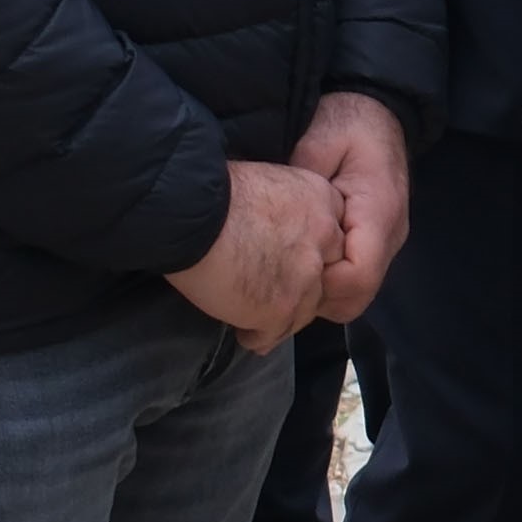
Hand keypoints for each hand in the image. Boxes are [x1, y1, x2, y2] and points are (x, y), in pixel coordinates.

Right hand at [170, 158, 342, 351]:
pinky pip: (275, 333)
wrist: (188, 215)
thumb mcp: (269, 185)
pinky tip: (245, 333)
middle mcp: (325, 239)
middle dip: (301, 288)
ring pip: (305, 311)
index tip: (286, 262)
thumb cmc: (214, 193)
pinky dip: (259, 336)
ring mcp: (307, 277)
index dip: (310, 255)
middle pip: (325, 277)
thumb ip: (288, 211)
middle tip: (274, 292)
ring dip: (281, 315)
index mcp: (324, 201)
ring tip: (255, 317)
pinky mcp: (282, 307)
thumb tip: (276, 229)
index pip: (333, 240)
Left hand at [291, 91, 410, 325]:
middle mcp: (390, 234)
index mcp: (379, 211)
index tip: (284, 274)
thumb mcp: (318, 143)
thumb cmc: (345, 124)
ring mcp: (388, 242)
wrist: (374, 112)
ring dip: (322, 295)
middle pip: (358, 296)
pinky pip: (355, 280)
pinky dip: (329, 284)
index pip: (357, 275)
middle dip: (316, 300)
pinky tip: (301, 266)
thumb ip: (304, 185)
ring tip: (286, 277)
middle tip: (277, 284)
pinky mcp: (378, 244)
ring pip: (357, 295)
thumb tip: (285, 225)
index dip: (319, 286)